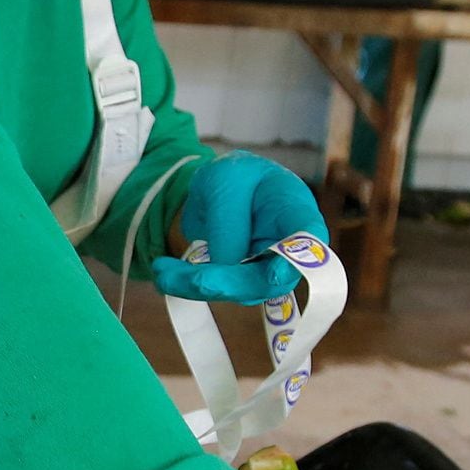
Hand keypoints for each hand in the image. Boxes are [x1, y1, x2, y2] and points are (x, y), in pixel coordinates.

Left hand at [151, 152, 320, 306]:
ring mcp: (268, 269)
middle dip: (229, 282)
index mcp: (294, 210)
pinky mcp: (243, 283)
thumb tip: (226, 266)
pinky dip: (188, 285)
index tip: (275, 275)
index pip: (308, 239)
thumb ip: (228, 222)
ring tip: (161, 270)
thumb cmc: (235, 177)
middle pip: (269, 277)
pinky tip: (164, 273)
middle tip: (193, 279)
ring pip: (239, 292)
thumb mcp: (225, 181)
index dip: (297, 262)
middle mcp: (288, 247)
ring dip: (196, 284)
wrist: (222, 190)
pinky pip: (218, 291)